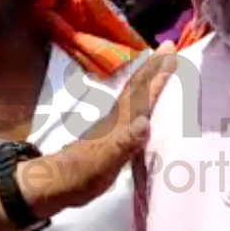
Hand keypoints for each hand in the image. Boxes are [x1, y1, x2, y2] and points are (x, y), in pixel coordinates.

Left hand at [26, 43, 178, 214]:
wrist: (56, 183)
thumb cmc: (81, 175)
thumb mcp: (105, 162)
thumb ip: (124, 143)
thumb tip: (145, 121)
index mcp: (120, 122)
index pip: (143, 93)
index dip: (158, 74)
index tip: (173, 52)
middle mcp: (117, 119)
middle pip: (137, 87)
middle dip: (154, 66)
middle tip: (169, 47)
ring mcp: (112, 126)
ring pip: (134, 95)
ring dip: (147, 78)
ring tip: (159, 66)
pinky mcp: (109, 136)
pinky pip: (131, 109)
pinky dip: (141, 99)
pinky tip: (144, 104)